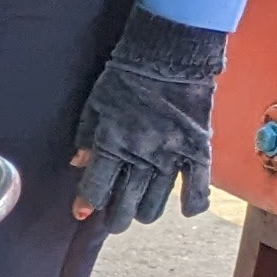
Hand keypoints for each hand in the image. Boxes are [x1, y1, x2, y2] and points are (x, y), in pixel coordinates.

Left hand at [67, 7, 222, 233]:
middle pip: (125, 204)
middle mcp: (141, 158)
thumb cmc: (125, 79)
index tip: (82, 212)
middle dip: (116, 217)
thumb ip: (86, 137)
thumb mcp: (95, 106)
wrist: (169, 58)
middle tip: (113, 219)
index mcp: (112, 146)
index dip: (87, 203)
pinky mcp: (198, 151)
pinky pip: (198, 187)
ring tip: (140, 211)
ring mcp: (171, 157)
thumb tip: (78, 163)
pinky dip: (192, 203)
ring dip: (145, 212)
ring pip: (156, 203)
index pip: (95, 188)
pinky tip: (185, 210)